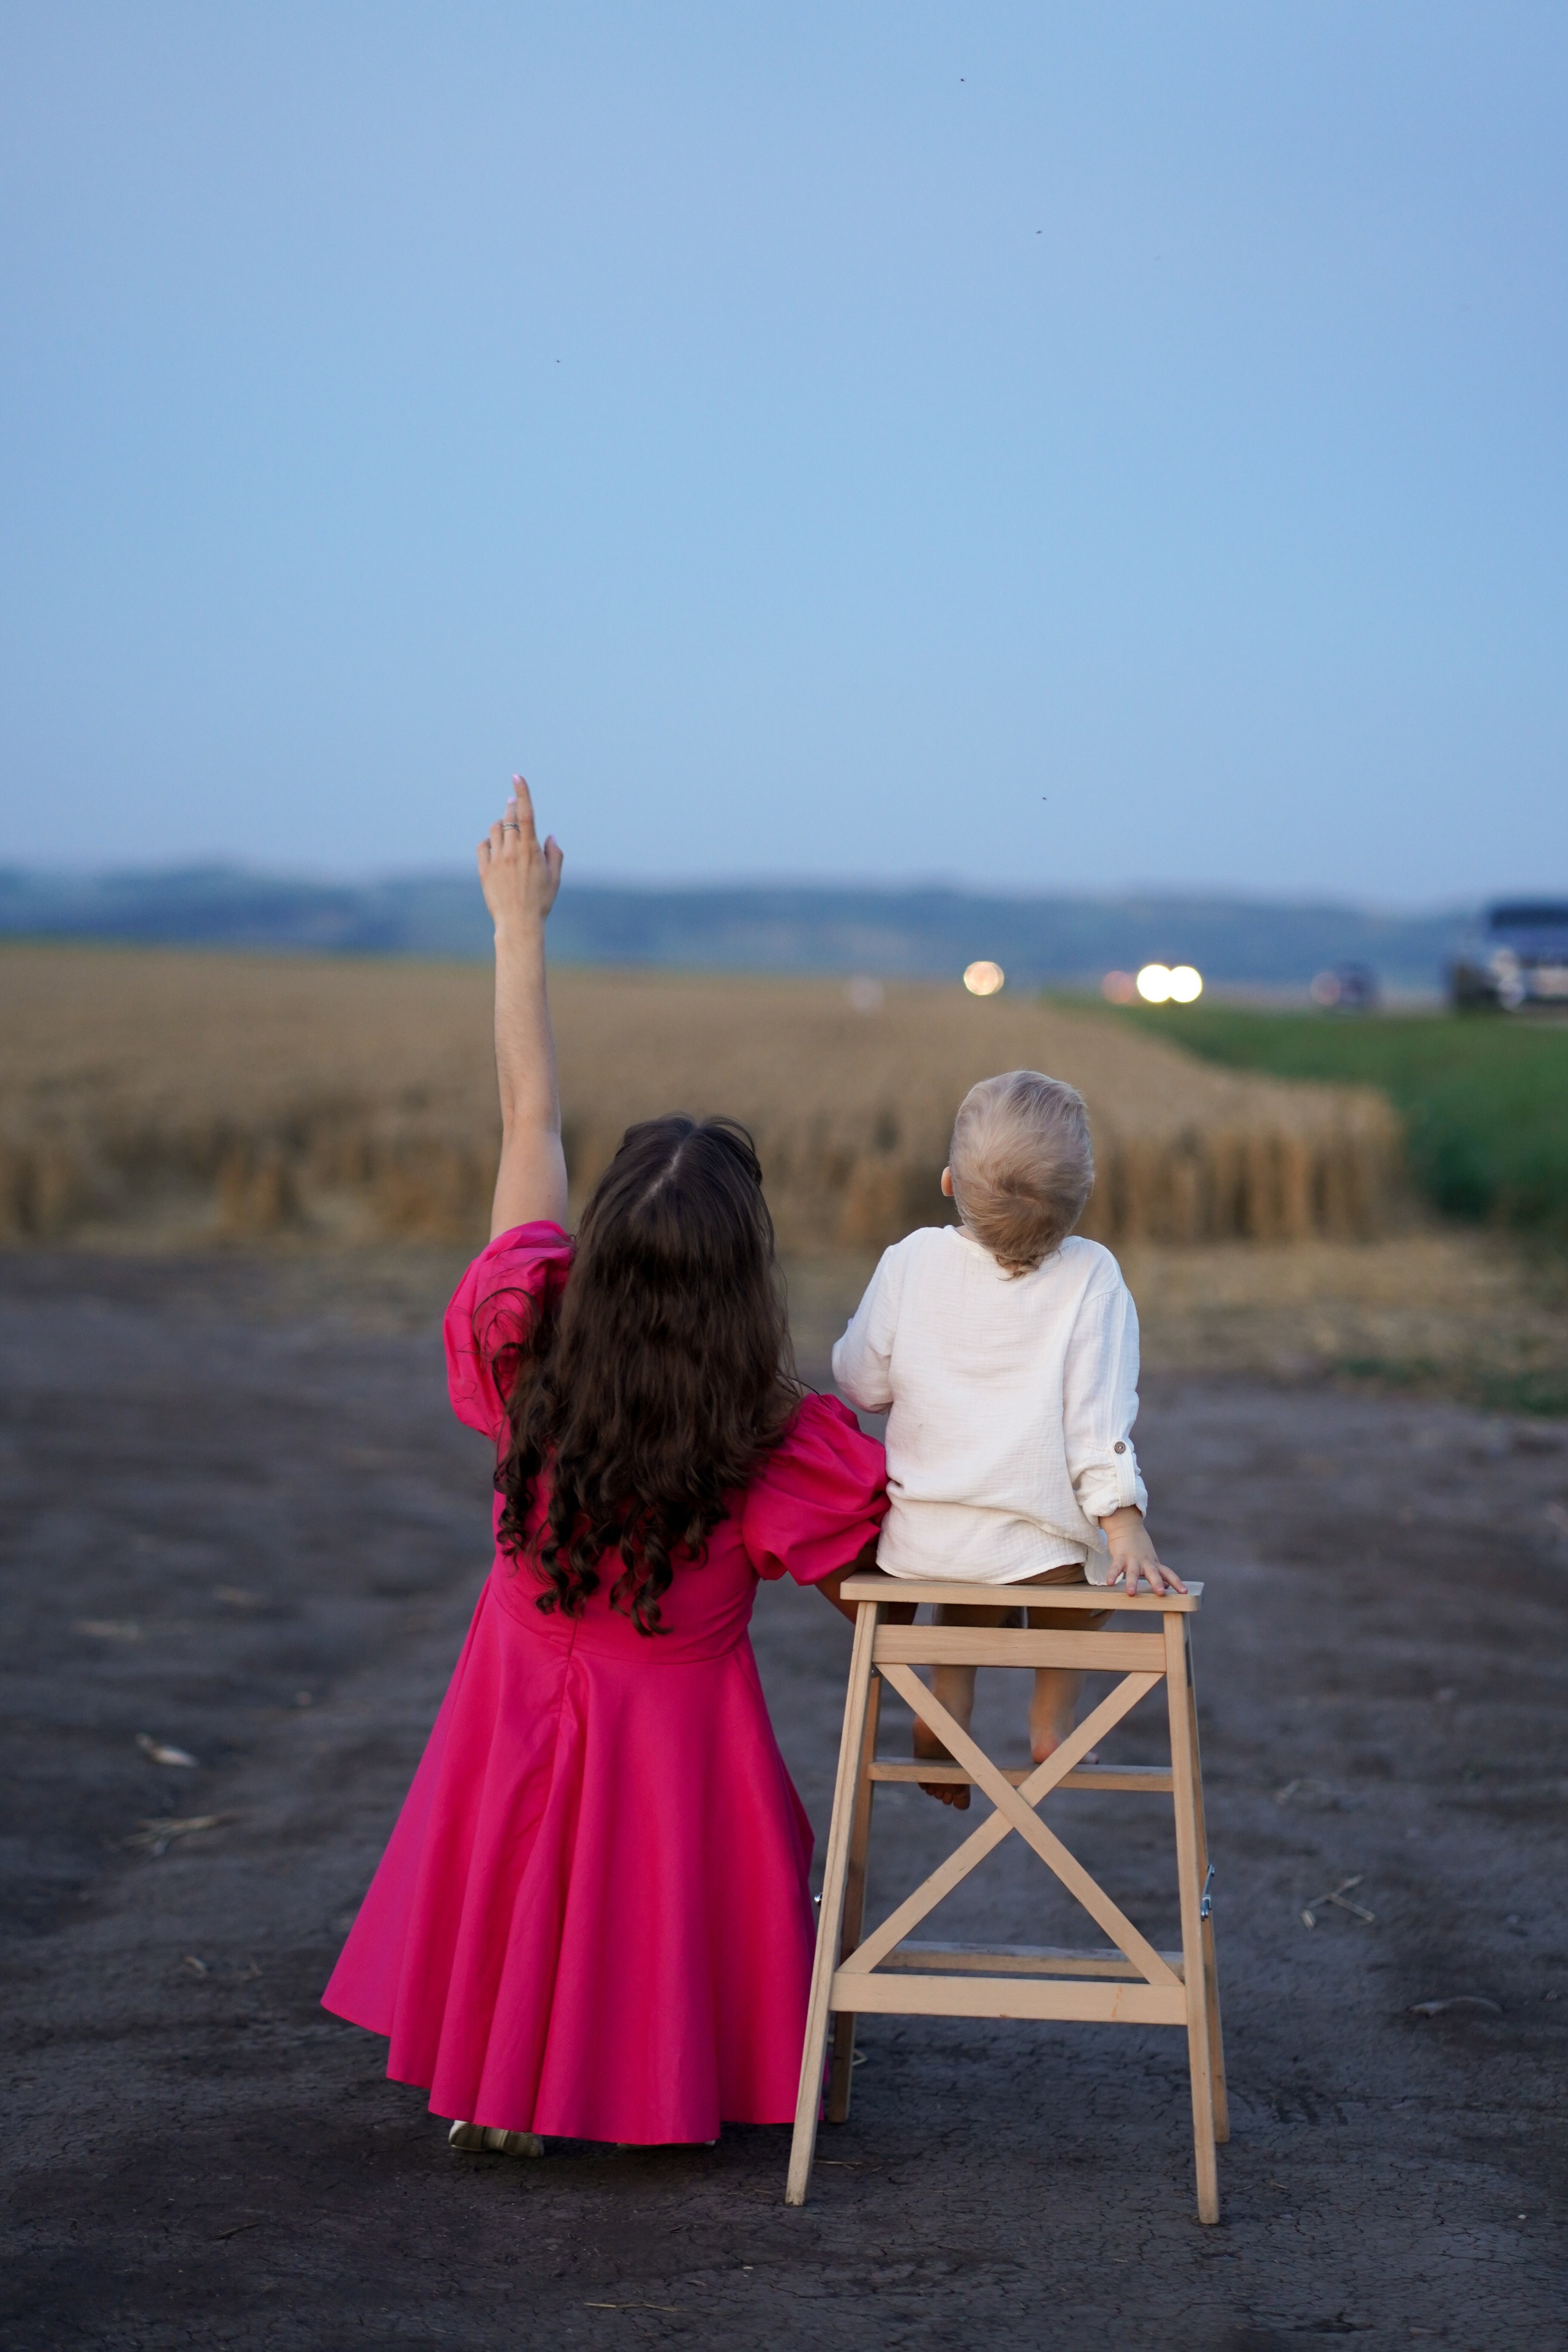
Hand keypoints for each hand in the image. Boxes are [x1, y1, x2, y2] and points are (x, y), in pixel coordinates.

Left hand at [477, 775, 562, 935]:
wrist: (518, 923)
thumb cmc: (540, 902)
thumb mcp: (555, 878)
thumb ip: (555, 854)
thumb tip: (549, 836)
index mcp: (531, 850)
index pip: (526, 814)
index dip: (522, 793)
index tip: (517, 777)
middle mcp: (512, 851)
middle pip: (509, 817)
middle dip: (512, 807)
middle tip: (513, 805)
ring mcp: (496, 860)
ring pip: (495, 830)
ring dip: (501, 825)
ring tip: (507, 834)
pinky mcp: (484, 870)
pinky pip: (483, 846)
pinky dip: (489, 843)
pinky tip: (495, 849)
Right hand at [1099, 1505, 1186, 1596]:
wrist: (1126, 1526)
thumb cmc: (1139, 1547)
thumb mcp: (1151, 1560)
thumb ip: (1158, 1573)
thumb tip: (1167, 1586)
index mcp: (1154, 1563)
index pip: (1168, 1573)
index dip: (1176, 1582)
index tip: (1184, 1592)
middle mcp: (1145, 1562)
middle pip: (1153, 1573)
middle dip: (1157, 1583)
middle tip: (1160, 1593)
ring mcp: (1132, 1559)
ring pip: (1133, 1572)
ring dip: (1132, 1582)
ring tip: (1130, 1593)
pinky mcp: (1120, 1556)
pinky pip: (1115, 1567)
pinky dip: (1112, 1574)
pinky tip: (1109, 1583)